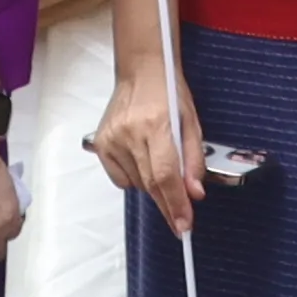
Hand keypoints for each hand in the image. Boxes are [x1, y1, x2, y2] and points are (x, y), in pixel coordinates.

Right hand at [86, 74, 200, 239]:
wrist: (141, 71)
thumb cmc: (168, 92)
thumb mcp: (192, 122)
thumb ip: (194, 159)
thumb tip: (194, 193)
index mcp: (155, 123)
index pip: (166, 175)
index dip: (176, 204)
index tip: (184, 225)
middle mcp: (130, 132)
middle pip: (151, 184)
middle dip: (168, 206)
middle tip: (181, 220)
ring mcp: (112, 138)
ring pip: (137, 183)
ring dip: (153, 186)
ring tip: (159, 162)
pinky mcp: (101, 143)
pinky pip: (120, 178)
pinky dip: (134, 178)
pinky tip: (141, 160)